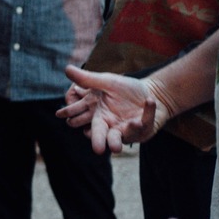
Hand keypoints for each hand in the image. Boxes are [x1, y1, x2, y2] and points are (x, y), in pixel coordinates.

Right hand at [58, 65, 172, 153]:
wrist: (151, 92)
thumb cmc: (126, 90)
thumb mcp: (107, 82)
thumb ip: (88, 79)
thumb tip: (66, 69)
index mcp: (101, 118)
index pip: (87, 124)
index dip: (78, 124)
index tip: (69, 123)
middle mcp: (113, 127)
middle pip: (103, 137)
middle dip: (100, 143)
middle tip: (98, 150)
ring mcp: (129, 130)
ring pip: (126, 136)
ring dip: (130, 130)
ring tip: (134, 123)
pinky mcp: (145, 128)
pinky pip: (147, 122)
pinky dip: (149, 112)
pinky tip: (149, 101)